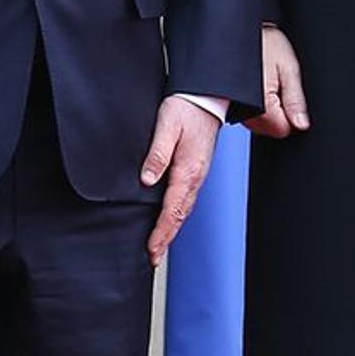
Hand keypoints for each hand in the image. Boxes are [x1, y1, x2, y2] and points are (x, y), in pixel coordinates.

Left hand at [140, 95, 220, 267]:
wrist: (208, 97)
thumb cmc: (186, 109)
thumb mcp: (167, 126)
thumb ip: (157, 154)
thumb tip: (147, 179)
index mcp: (188, 170)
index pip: (173, 209)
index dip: (161, 232)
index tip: (152, 249)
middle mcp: (196, 177)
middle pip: (180, 216)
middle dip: (166, 239)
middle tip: (153, 258)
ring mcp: (197, 175)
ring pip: (184, 210)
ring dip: (172, 230)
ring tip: (159, 247)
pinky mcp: (195, 170)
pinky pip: (186, 199)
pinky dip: (176, 215)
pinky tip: (169, 220)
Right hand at [246, 24, 309, 137]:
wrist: (238, 32)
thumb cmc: (263, 44)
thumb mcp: (288, 67)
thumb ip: (296, 99)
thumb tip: (302, 124)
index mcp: (262, 106)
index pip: (284, 130)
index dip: (292, 114)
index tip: (287, 93)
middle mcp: (246, 113)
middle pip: (272, 129)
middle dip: (280, 112)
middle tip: (277, 84)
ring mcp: (237, 112)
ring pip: (262, 125)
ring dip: (269, 109)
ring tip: (265, 81)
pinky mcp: (232, 107)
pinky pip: (252, 117)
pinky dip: (257, 106)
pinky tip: (257, 86)